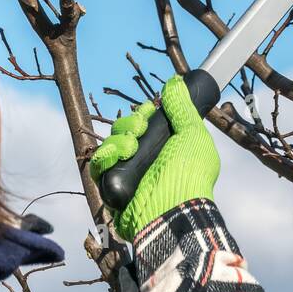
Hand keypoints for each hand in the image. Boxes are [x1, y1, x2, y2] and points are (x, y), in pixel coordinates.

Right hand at [90, 76, 219, 240]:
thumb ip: (182, 108)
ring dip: (118, 139)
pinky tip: (115, 155)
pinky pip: (98, 167)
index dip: (142, 113)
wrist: (175, 209)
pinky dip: (103, 157)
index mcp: (163, 147)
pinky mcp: (112, 189)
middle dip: (129, 123)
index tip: (148, 110)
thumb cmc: (191, 174)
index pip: (143, 124)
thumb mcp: (194, 135)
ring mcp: (128, 175)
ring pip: (109, 145)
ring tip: (131, 146)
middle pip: (124, 130)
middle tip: (140, 128)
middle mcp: (145, 160)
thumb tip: (176, 82)